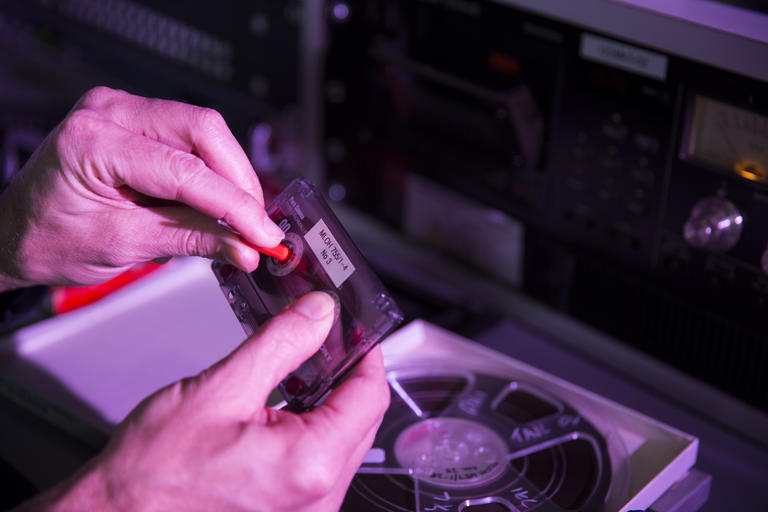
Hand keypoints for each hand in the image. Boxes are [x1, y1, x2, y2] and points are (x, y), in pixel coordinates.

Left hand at [0, 86, 284, 289]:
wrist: (18, 232)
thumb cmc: (48, 239)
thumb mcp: (124, 246)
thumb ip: (191, 240)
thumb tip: (244, 246)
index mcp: (93, 142)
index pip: (186, 170)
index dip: (234, 205)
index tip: (263, 234)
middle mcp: (109, 112)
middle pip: (204, 131)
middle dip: (239, 181)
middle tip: (258, 225)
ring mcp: (123, 111)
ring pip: (205, 132)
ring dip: (230, 177)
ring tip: (239, 220)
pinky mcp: (137, 122)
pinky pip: (192, 139)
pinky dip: (213, 173)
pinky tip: (218, 202)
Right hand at [15, 292, 389, 510]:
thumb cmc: (153, 472)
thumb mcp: (223, 388)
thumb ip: (282, 344)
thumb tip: (320, 314)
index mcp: (311, 463)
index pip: (370, 394)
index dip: (366, 351)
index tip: (355, 327)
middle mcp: (318, 495)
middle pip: (361, 417)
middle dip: (347, 372)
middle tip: (324, 338)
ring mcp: (307, 509)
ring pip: (343, 439)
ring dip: (329, 399)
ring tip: (300, 366)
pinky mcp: (290, 511)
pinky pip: (320, 461)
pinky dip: (312, 427)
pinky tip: (286, 404)